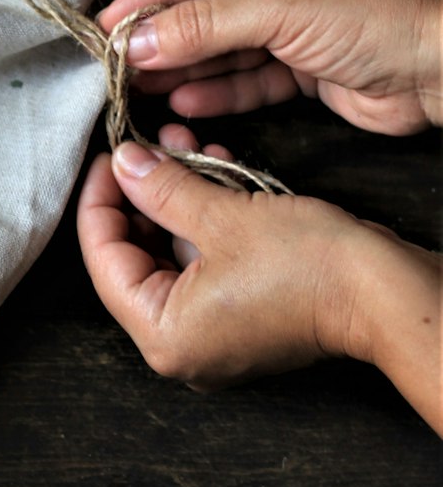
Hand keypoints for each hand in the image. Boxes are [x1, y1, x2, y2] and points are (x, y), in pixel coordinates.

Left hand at [77, 124, 441, 431]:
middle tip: (143, 145)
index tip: (107, 156)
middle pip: (136, 256)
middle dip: (142, 192)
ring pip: (172, 250)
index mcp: (164, 337)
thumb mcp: (222, 216)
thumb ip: (161, 188)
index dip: (100, 201)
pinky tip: (210, 165)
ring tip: (178, 141)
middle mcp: (182, 344)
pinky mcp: (243, 311)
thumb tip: (123, 162)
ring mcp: (214, 331)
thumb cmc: (308, 266)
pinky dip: (204, 214)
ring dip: (176, 194)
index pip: (104, 262)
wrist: (386, 290)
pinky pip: (205, 257)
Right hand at [99, 0, 441, 134]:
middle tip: (114, 64)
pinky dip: (217, 90)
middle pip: (207, 6)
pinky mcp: (302, 63)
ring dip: (184, 69)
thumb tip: (137, 42)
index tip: (106, 25)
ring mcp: (293, 17)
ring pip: (223, 45)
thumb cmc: (378, 15)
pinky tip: (182, 101)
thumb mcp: (280, 8)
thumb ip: (203, 25)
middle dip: (164, 38)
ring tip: (138, 89)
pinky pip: (248, 75)